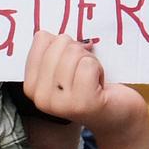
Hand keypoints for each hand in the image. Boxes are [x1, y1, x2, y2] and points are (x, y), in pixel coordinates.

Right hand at [21, 30, 147, 138]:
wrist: (117, 114)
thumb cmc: (92, 85)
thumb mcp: (65, 67)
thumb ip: (52, 52)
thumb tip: (43, 35)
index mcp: (32, 86)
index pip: (41, 41)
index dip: (64, 43)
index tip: (72, 59)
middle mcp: (40, 98)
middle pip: (60, 45)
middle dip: (79, 51)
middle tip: (86, 70)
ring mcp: (60, 103)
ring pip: (74, 53)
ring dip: (91, 61)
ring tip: (93, 79)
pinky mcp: (82, 103)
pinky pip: (88, 65)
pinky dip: (99, 69)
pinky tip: (100, 85)